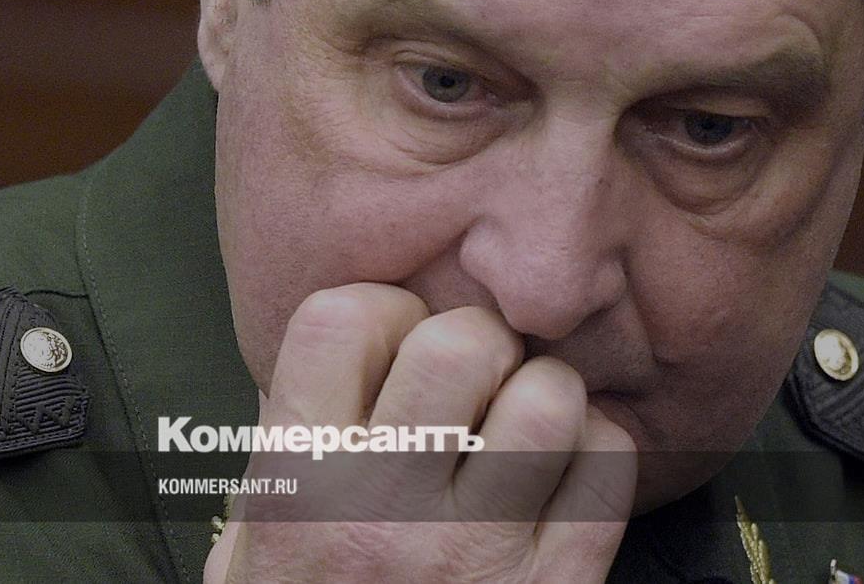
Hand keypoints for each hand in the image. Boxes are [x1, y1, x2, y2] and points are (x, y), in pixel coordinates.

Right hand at [205, 283, 636, 582]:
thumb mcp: (254, 545)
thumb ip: (291, 447)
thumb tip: (359, 350)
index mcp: (297, 483)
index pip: (343, 317)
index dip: (381, 312)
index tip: (391, 347)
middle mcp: (383, 507)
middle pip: (461, 339)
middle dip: (473, 342)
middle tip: (467, 383)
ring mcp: (477, 551)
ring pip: (550, 394)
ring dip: (544, 394)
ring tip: (520, 426)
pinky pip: (609, 467)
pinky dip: (598, 450)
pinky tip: (564, 472)